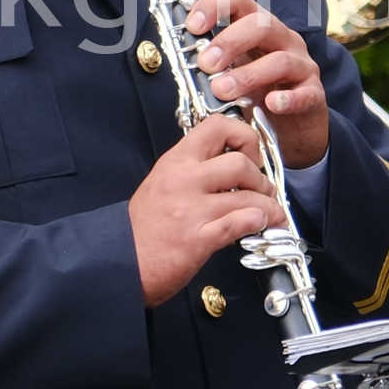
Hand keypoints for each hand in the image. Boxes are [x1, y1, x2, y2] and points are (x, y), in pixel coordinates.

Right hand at [127, 117, 284, 306]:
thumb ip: (192, 171)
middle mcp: (184, 180)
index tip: (250, 154)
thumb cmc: (141, 227)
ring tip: (270, 214)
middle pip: (240, 162)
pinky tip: (259, 226)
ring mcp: (191, 210)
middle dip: (261, 178)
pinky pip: (239, 223)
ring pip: (247, 196)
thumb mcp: (161, 183)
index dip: (243, 136)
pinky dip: (257, 223)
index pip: (216, 126)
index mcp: (175, 161)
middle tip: (263, 191)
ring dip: (268, 206)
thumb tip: (229, 166)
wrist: (118, 261)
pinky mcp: (198, 239)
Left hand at [188, 0, 328, 168]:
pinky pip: (305, 93)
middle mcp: (283, 40)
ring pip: (280, 59)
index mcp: (259, 27)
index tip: (192, 26)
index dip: (214, 6)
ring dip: (248, 74)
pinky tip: (271, 104)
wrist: (294, 129)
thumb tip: (179, 54)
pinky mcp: (314, 94)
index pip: (238, 0)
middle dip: (229, 42)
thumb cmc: (258, 94)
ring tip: (222, 91)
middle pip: (261, 24)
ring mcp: (302, 66)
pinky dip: (287, 99)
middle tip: (206, 64)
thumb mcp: (233, 71)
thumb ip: (213, 61)